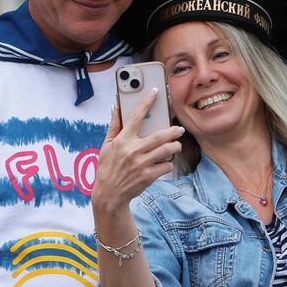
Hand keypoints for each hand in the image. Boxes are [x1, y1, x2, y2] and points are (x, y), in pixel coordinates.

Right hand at [93, 90, 182, 215]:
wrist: (109, 194)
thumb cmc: (107, 167)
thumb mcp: (106, 146)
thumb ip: (113, 126)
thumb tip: (115, 107)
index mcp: (122, 140)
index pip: (136, 116)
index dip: (147, 102)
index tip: (155, 92)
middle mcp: (132, 151)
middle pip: (160, 136)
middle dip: (173, 131)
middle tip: (179, 129)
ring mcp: (141, 164)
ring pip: (167, 150)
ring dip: (175, 146)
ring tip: (176, 145)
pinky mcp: (148, 176)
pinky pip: (166, 166)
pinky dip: (169, 163)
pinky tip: (166, 162)